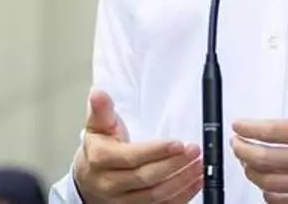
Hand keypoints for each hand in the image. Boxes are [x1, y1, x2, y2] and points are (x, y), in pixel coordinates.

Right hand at [72, 89, 202, 203]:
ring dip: (182, 181)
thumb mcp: (97, 126)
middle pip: (147, 178)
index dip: (157, 151)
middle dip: (175, 164)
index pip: (131, 157)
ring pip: (156, 196)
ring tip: (199, 165)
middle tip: (194, 151)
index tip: (178, 143)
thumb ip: (102, 110)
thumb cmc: (98, 150)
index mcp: (100, 160)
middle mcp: (109, 184)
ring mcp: (122, 202)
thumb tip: (99, 94)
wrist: (88, 180)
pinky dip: (182, 196)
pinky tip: (195, 182)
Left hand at [230, 58, 287, 203]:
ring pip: (272, 183)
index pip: (272, 130)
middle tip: (237, 145)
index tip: (239, 126)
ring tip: (249, 163)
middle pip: (265, 159)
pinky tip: (269, 185)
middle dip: (243, 151)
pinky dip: (271, 196)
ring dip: (253, 173)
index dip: (248, 128)